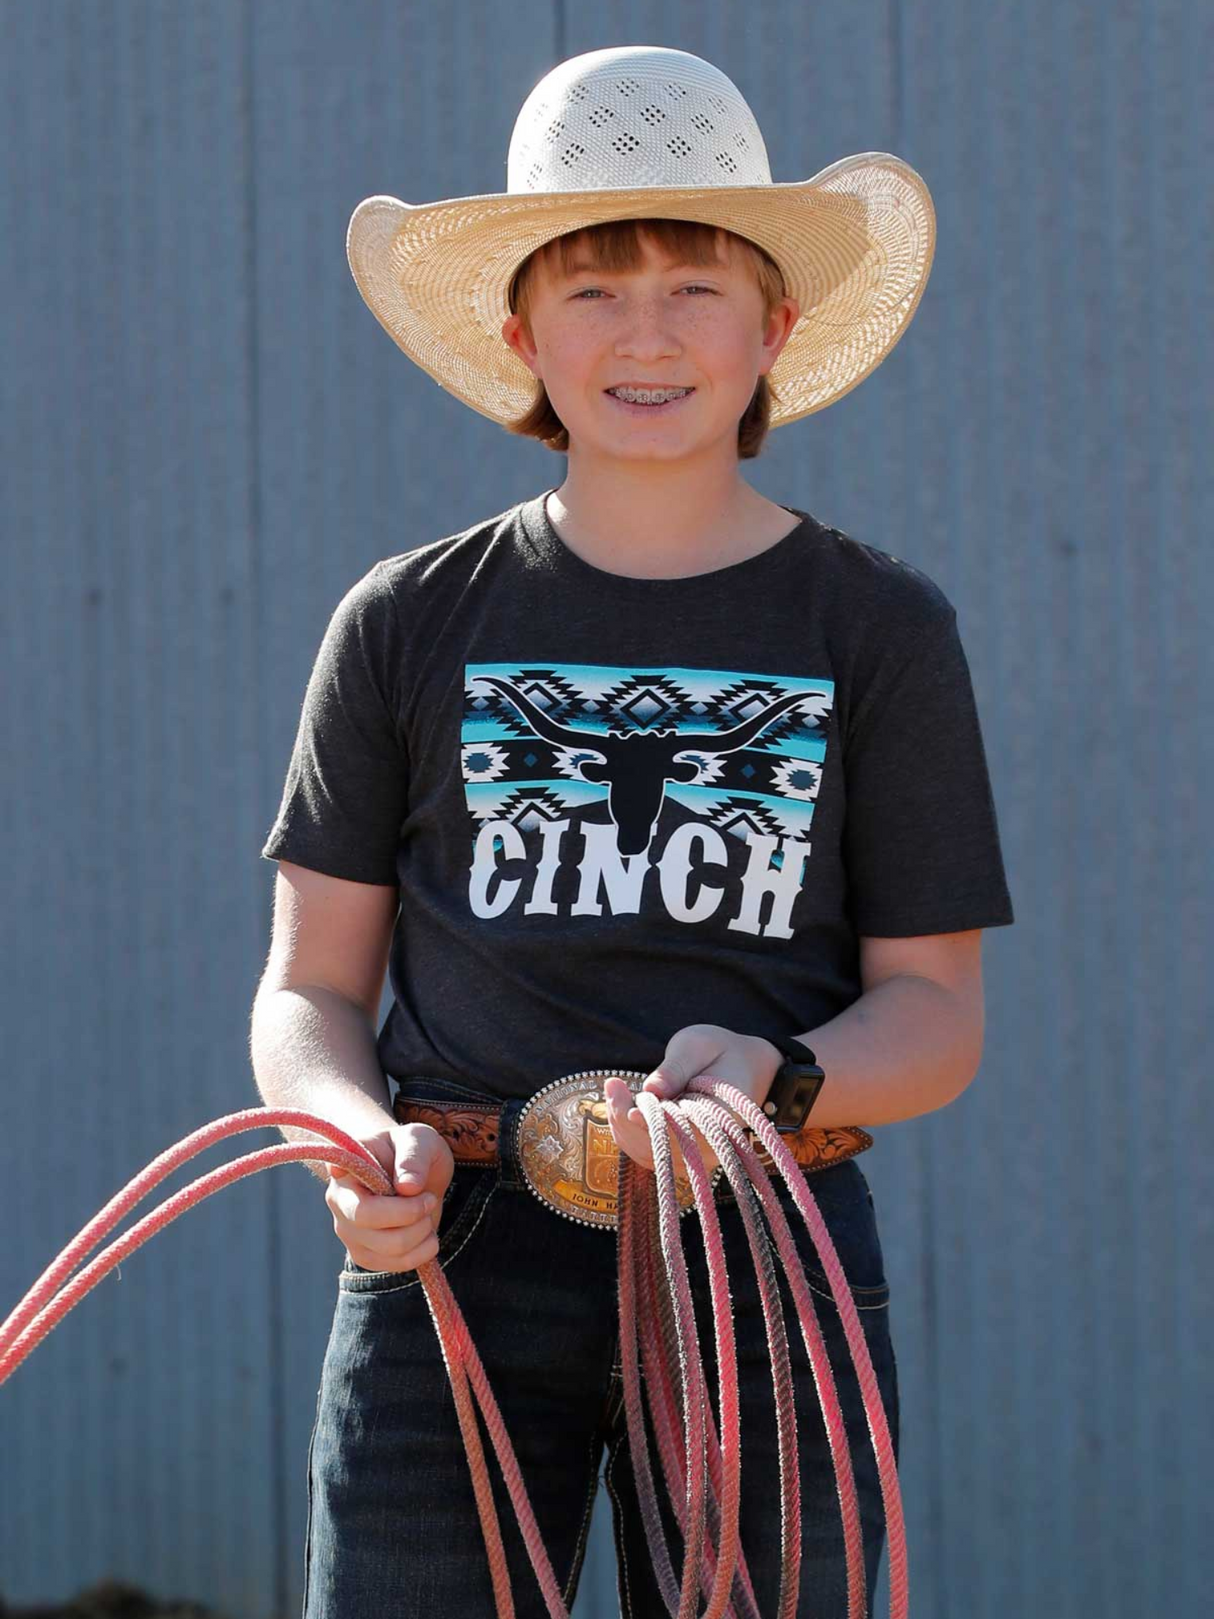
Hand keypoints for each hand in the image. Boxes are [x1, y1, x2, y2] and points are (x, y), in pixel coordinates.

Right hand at [325, 1121, 454, 1273]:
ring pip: (391, 1251)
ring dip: (422, 1232)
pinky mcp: (366, 1255)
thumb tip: (407, 1187)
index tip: (403, 1188)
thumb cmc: (410, 1149)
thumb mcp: (418, 1138)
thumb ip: (413, 1156)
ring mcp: (350, 1233)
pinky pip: (398, 1265)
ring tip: (426, 1212)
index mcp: (345, 1173)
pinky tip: (425, 1231)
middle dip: (413, 1215)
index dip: (381, 1206)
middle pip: (374, 1229)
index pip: (357, 1201)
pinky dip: (423, 1251)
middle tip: (429, 1197)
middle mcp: (340, 1205)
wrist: (411, 1170)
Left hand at [603, 1025, 782, 1180]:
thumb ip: (677, 1067)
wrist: (742, 1067)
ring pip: (647, 1154)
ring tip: (614, 1090)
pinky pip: (645, 1152)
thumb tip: (651, 1088)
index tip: (631, 1110)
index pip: (683, 1135)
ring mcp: (694, 1155)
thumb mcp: (700, 1046)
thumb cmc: (721, 1052)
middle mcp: (710, 1147)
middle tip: (613, 1087)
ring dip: (622, 1126)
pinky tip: (620, 1104)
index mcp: (722, 1118)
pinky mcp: (679, 1154)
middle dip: (627, 1121)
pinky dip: (626, 1131)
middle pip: (659, 1150)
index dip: (653, 1127)